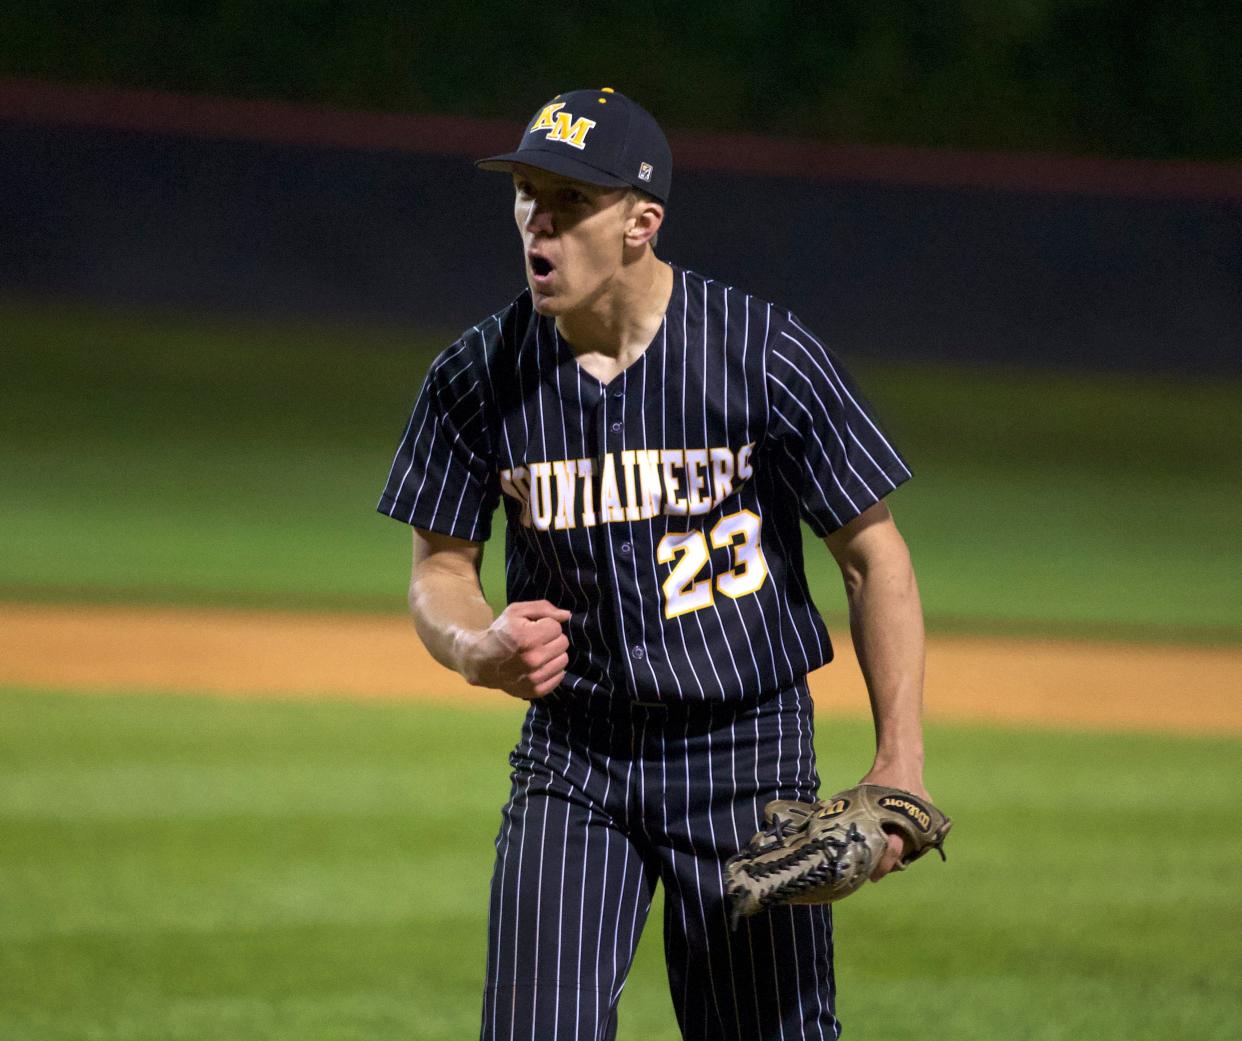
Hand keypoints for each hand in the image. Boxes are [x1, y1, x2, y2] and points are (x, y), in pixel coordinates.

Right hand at [460, 600, 571, 699]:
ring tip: (538, 653)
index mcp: (526, 638)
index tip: (534, 628)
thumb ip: (543, 608)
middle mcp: (532, 660)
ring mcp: (534, 678)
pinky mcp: (536, 691)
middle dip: (552, 639)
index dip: (546, 625)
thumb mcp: (516, 612)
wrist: (481, 662)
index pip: (556, 627)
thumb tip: (566, 615)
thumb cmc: (501, 633)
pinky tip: (539, 666)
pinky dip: (552, 670)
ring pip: (564, 660)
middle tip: (536, 641)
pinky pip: (560, 676)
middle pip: (563, 643)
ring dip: (553, 655)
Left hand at [857, 764, 931, 881]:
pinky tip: (892, 843)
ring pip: (911, 850)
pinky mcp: (930, 822)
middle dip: (887, 865)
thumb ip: (854, 812)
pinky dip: (906, 843)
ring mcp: (927, 825)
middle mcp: (918, 827)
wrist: (902, 762)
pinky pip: (917, 839)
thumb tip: (828, 823)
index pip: (893, 852)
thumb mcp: (864, 795)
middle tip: (873, 870)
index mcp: (900, 822)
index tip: (872, 877)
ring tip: (881, 858)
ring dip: (896, 856)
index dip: (882, 867)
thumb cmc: (880, 779)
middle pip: (902, 857)